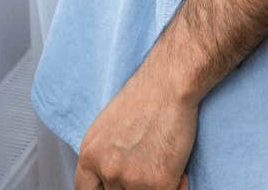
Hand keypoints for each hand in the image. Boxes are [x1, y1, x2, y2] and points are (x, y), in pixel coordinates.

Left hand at [73, 70, 197, 189]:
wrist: (168, 87)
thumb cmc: (142, 101)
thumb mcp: (105, 131)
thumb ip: (103, 159)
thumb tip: (108, 181)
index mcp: (90, 157)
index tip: (114, 188)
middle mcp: (107, 170)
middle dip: (132, 186)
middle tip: (145, 169)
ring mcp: (132, 179)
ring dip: (154, 187)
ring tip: (162, 165)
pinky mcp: (159, 184)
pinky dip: (177, 185)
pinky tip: (177, 168)